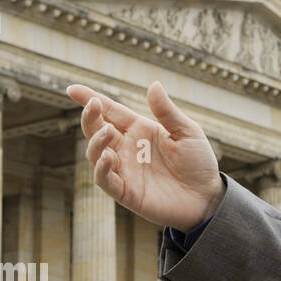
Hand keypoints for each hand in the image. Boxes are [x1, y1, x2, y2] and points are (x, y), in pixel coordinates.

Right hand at [65, 81, 223, 229]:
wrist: (207, 196)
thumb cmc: (198, 163)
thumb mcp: (187, 132)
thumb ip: (167, 112)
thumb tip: (153, 84)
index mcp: (140, 130)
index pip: (110, 111)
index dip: (91, 100)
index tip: (73, 89)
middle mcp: (127, 148)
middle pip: (97, 130)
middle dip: (90, 117)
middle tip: (92, 106)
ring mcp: (124, 170)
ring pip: (96, 154)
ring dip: (96, 141)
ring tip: (106, 131)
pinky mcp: (125, 191)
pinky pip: (104, 179)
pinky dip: (101, 168)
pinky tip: (108, 157)